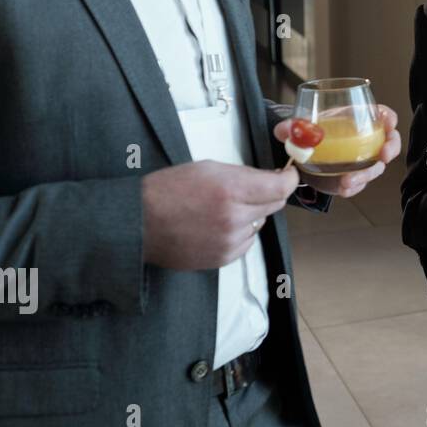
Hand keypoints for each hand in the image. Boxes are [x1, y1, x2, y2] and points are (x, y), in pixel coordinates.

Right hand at [142, 160, 299, 269]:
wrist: (138, 223)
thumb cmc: (167, 191)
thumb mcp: (208, 168)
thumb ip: (243, 175)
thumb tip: (268, 178)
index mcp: (232, 190)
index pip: (280, 188)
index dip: (288, 179)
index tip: (288, 175)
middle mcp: (234, 218)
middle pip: (274, 205)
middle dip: (269, 194)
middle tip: (254, 188)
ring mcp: (229, 241)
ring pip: (259, 224)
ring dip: (251, 214)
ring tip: (222, 208)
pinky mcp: (223, 258)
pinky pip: (246, 242)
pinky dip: (239, 232)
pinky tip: (217, 225)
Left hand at [273, 105, 401, 197]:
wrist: (304, 158)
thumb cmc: (312, 135)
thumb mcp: (300, 128)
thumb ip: (291, 126)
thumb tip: (286, 129)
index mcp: (357, 120)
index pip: (382, 115)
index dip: (389, 118)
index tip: (389, 122)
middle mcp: (365, 140)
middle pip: (390, 142)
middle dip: (391, 148)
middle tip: (383, 155)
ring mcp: (363, 161)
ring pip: (376, 167)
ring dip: (365, 175)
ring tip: (348, 181)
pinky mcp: (355, 178)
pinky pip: (360, 184)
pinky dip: (354, 188)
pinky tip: (343, 189)